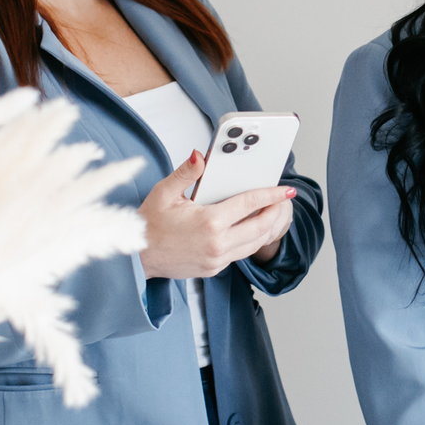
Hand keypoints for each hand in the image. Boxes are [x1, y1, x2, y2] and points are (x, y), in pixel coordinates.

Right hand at [138, 150, 296, 280]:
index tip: (285, 189)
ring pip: (255, 244)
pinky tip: (252, 228)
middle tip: (284, 200)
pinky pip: (241, 253)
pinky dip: (252, 240)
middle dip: (277, 212)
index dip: (271, 195)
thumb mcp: (165, 192)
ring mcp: (217, 259)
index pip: (249, 205)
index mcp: (209, 223)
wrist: (138, 257)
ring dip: (268, 228)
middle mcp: (217, 244)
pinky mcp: (214, 268)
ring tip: (273, 213)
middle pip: (261, 227)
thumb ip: (186, 173)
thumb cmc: (149, 224)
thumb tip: (201, 156)